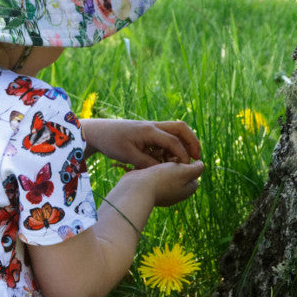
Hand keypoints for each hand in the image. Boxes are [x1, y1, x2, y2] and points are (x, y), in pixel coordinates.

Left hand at [82, 118, 200, 168]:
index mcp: (149, 130)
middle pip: (181, 128)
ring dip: (185, 142)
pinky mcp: (149, 132)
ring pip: (176, 130)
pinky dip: (174, 144)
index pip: (173, 141)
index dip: (182, 155)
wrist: (99, 132)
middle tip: (197, 157)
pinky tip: (173, 158)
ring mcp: (152, 127)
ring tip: (189, 158)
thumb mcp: (128, 156)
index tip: (186, 167)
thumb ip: (147, 163)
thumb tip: (164, 170)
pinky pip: (167, 135)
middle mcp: (153, 126)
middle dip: (192, 141)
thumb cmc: (111, 143)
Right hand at [121, 158, 203, 207]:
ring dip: (161, 161)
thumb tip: (200, 164)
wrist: (136, 189)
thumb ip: (197, 168)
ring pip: (164, 170)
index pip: (193, 173)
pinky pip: (152, 173)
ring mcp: (160, 190)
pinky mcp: (147, 186)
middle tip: (167, 156)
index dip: (188, 162)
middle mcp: (174, 192)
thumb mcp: (185, 172)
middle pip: (179, 170)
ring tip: (157, 157)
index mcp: (186, 190)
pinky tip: (148, 161)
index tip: (180, 157)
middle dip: (173, 160)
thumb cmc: (162, 179)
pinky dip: (151, 165)